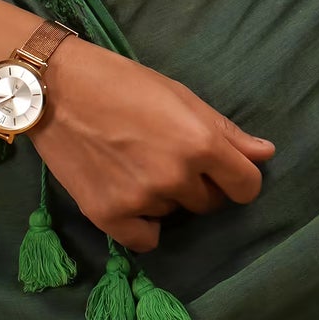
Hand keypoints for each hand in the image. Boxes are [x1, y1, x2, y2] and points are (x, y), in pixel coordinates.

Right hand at [0, 0, 273, 248]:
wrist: (52, 87)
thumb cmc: (120, 81)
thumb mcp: (179, 96)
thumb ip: (226, 132)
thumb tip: (265, 154)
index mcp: (200, 143)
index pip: (246, 187)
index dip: (238, 179)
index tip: (222, 171)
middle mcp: (176, 176)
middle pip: (209, 203)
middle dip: (197, 185)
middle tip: (166, 156)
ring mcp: (142, 199)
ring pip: (174, 215)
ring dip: (164, 198)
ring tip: (134, 163)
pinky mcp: (109, 215)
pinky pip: (145, 238)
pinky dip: (141, 223)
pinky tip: (126, 194)